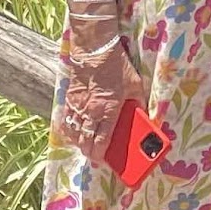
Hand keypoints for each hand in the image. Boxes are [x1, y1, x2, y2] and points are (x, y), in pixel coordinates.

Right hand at [57, 34, 148, 159]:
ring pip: (73, 133)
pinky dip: (68, 129)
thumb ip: (139, 102)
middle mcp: (90, 112)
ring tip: (85, 145)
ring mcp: (77, 105)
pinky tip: (73, 131)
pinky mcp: (69, 98)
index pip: (101, 142)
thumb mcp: (135, 84)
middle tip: (95, 156)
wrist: (95, 48)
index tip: (104, 161)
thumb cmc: (117, 66)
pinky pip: (65, 120)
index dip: (101, 156)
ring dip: (78, 142)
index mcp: (108, 111)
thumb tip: (144, 115)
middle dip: (89, 153)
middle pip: (85, 142)